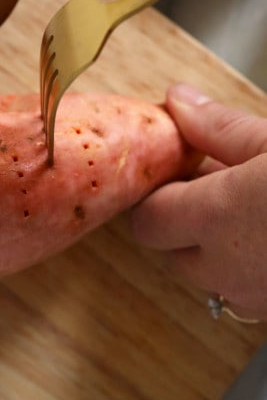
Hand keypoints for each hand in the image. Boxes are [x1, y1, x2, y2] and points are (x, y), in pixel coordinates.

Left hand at [130, 83, 266, 318]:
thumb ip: (218, 127)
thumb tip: (177, 101)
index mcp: (213, 217)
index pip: (147, 218)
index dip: (159, 194)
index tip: (179, 173)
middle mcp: (224, 268)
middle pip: (172, 251)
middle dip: (186, 223)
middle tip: (222, 188)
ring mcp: (253, 298)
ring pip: (211, 278)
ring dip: (218, 250)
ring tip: (252, 211)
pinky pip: (246, 295)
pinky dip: (250, 270)